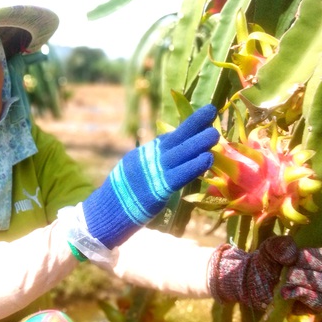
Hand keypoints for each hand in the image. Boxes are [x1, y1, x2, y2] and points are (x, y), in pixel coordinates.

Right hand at [81, 104, 218, 248]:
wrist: (106, 212)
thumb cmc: (122, 197)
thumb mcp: (135, 172)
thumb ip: (151, 163)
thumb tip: (167, 155)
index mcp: (144, 154)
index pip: (168, 138)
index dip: (186, 126)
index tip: (201, 115)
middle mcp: (149, 159)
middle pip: (175, 139)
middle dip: (194, 125)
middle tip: (211, 110)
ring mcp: (153, 172)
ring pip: (180, 154)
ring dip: (198, 143)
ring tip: (215, 133)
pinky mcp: (158, 189)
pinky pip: (180, 175)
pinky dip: (194, 166)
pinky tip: (207, 159)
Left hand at [208, 221, 321, 312]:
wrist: (253, 281)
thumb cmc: (267, 259)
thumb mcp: (269, 247)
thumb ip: (279, 245)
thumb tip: (293, 254)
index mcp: (321, 248)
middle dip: (318, 261)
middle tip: (296, 262)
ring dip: (305, 279)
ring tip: (286, 278)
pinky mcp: (314, 305)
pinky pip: (320, 301)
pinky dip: (303, 295)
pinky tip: (287, 292)